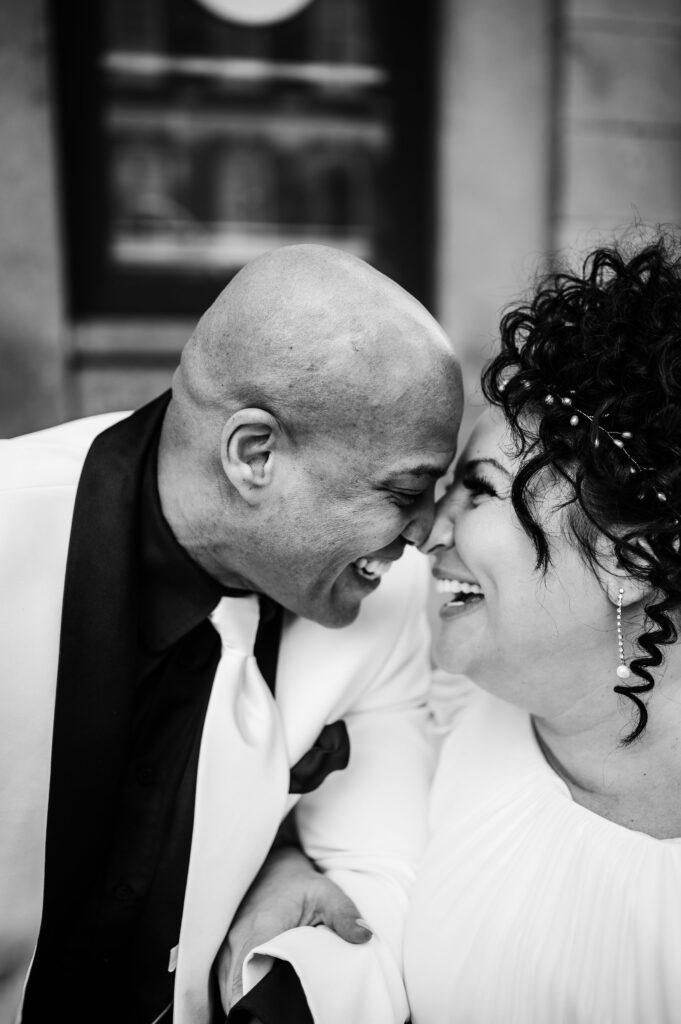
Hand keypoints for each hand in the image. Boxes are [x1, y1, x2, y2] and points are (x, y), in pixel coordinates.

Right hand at [215, 844, 371, 1011]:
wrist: (275, 866)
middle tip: (273, 1014)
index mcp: (259, 929)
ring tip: (265, 1009)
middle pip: (233, 989)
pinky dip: (236, 990)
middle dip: (248, 1007)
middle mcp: (236, 938)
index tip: (268, 1014)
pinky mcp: (225, 946)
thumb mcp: (327, 894)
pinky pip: (223, 977)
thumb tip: (363, 937)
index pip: (243, 980)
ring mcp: (226, 942)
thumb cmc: (300, 884)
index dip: (251, 1002)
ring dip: (241, 998)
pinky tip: (254, 995)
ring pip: (225, 986)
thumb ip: (344, 915)